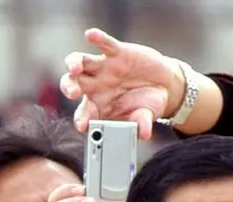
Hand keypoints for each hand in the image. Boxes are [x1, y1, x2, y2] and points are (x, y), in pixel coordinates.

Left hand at [61, 28, 186, 139]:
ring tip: (76, 68)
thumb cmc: (147, 104)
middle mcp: (96, 85)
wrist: (162, 85)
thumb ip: (141, 123)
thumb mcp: (146, 116)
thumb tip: (144, 134)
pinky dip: (98, 38)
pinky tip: (91, 35)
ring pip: (81, 62)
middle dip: (69, 87)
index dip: (81, 118)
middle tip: (73, 93)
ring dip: (75, 63)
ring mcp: (104, 68)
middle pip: (74, 84)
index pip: (84, 113)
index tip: (82, 126)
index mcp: (99, 105)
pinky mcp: (116, 52)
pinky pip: (104, 43)